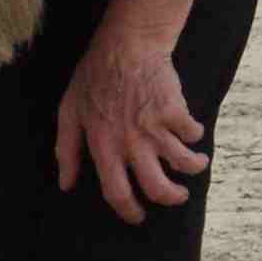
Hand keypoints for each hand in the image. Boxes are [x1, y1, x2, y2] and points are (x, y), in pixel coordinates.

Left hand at [55, 32, 207, 223]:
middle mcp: (131, 142)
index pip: (116, 192)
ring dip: (194, 167)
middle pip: (158, 187)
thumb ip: (67, 150)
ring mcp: (155, 127)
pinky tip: (192, 132)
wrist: (126, 44)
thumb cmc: (93, 77)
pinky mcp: (175, 111)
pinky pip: (193, 134)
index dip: (129, 211)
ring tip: (196, 164)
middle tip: (177, 196)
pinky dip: (196, 136)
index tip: (138, 216)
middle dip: (172, 198)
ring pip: (184, 164)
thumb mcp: (69, 113)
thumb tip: (65, 184)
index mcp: (104, 146)